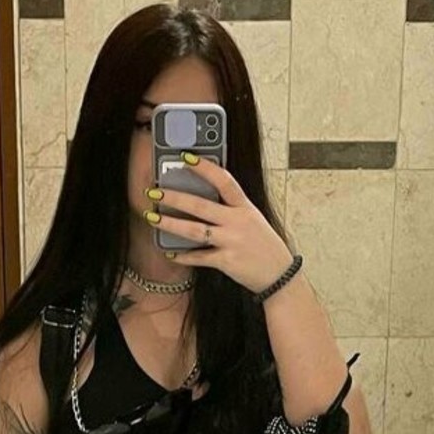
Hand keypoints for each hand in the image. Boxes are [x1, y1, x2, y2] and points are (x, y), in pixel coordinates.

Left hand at [146, 155, 293, 293]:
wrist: (280, 275)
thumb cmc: (265, 246)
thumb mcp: (253, 220)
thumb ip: (232, 209)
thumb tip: (203, 200)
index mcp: (245, 208)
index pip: (224, 180)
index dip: (204, 167)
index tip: (186, 157)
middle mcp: (238, 222)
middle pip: (201, 205)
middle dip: (174, 197)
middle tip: (154, 191)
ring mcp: (231, 241)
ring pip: (194, 230)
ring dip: (170, 223)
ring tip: (153, 218)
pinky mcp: (226, 261)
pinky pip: (199, 257)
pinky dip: (183, 256)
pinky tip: (170, 254)